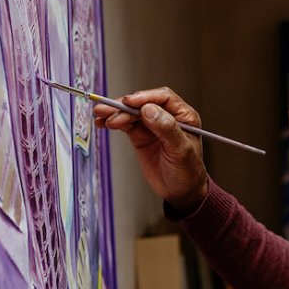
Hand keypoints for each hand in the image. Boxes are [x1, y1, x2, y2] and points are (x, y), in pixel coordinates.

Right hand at [93, 87, 208, 215]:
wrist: (181, 192)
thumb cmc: (188, 172)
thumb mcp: (181, 150)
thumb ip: (167, 129)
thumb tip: (149, 109)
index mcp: (184, 116)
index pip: (163, 98)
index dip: (145, 97)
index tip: (130, 102)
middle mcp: (168, 117)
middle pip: (143, 103)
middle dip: (124, 106)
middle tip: (108, 111)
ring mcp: (153, 126)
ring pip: (132, 113)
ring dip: (115, 113)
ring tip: (100, 116)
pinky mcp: (141, 135)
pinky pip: (126, 124)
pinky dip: (113, 122)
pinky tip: (102, 122)